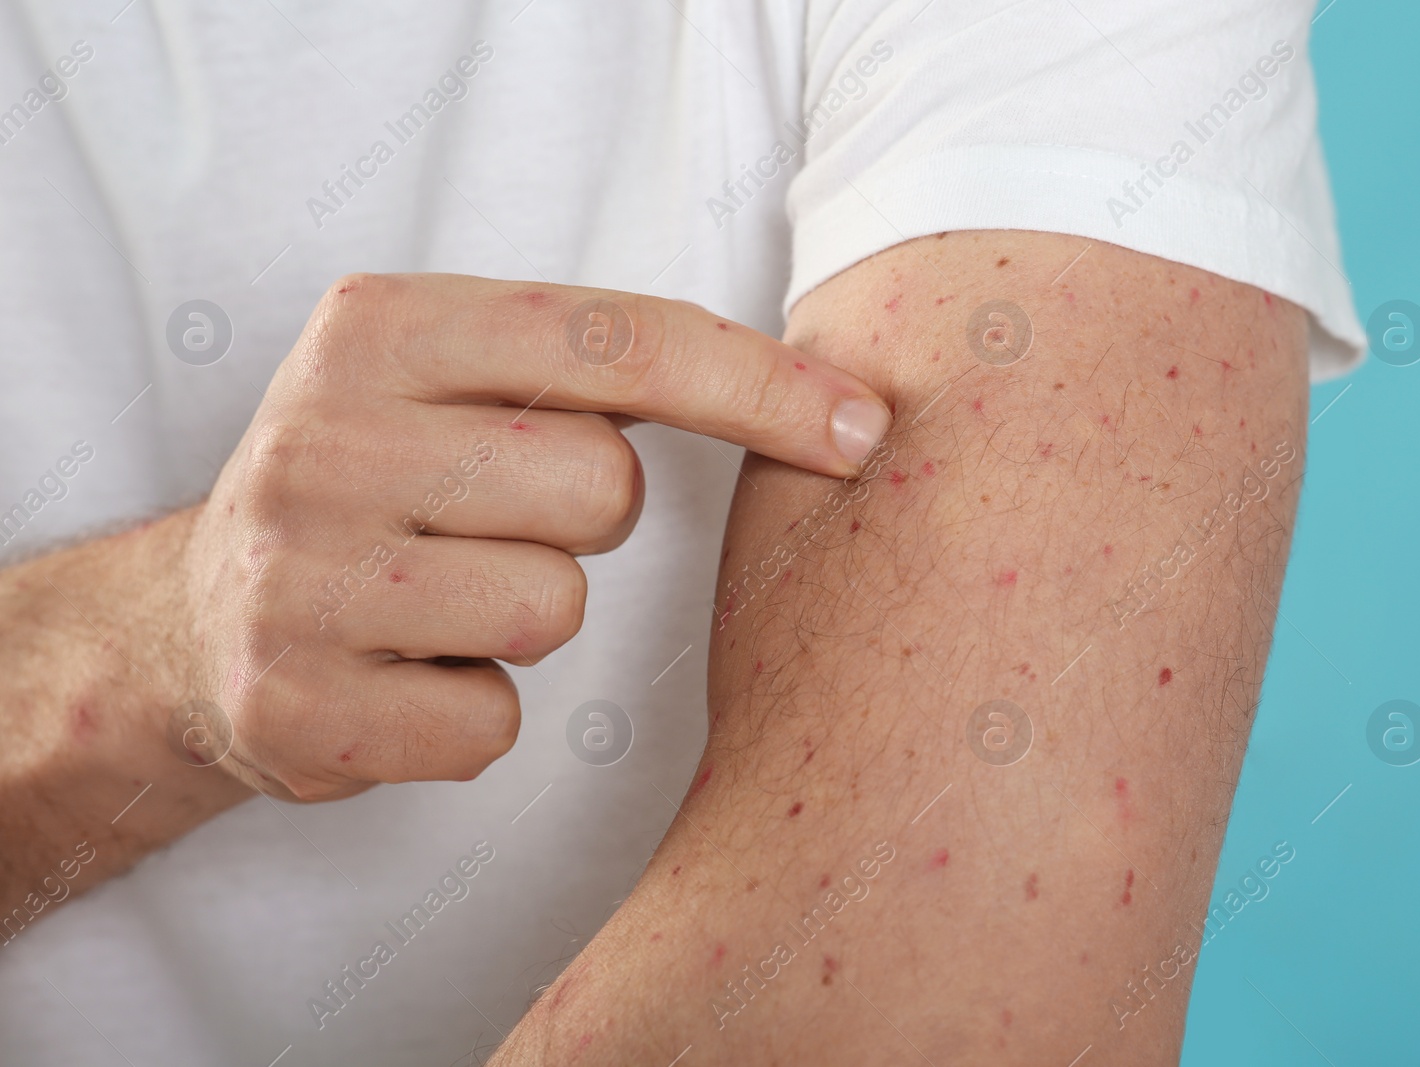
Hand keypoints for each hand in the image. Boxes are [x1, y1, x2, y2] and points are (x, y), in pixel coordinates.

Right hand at [165, 273, 890, 801]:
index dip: (759, 385)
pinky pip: (495, 726)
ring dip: (531, 617)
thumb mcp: (454, 378)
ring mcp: (294, 577)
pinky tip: (410, 676)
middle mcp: (320, 437)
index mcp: (377, 326)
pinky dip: (480, 715)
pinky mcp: (293, 706)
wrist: (192, 621)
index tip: (862, 429)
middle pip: (602, 487)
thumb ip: (602, 365)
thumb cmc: (384, 485)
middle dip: (590, 519)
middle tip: (502, 522)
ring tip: (447, 598)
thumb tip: (840, 407)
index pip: (614, 340)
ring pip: (553, 608)